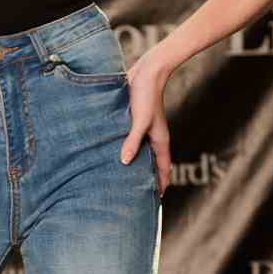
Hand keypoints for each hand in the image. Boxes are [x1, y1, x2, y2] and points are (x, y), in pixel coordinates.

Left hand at [119, 50, 171, 196]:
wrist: (147, 71)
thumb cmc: (146, 96)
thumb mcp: (140, 121)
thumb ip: (133, 141)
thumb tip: (124, 162)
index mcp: (160, 140)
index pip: (163, 169)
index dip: (160, 185)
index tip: (154, 202)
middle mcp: (153, 137)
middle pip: (151, 163)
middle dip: (145, 178)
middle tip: (133, 194)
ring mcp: (143, 129)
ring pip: (139, 151)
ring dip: (133, 162)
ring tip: (119, 177)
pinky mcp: (133, 120)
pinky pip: (129, 139)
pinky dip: (124, 147)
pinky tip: (110, 151)